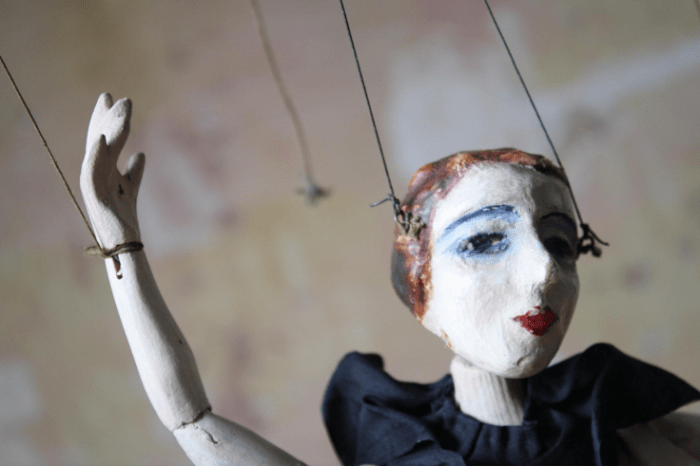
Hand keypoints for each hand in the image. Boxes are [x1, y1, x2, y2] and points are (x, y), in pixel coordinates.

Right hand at [80, 93, 144, 249]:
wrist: (125, 245)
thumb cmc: (124, 219)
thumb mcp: (131, 189)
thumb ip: (133, 172)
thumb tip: (140, 153)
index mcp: (104, 170)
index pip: (105, 139)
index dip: (109, 119)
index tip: (116, 98)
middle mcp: (96, 174)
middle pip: (99, 140)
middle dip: (106, 117)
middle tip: (114, 95)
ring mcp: (94, 186)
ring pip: (100, 152)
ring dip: (109, 130)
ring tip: (120, 111)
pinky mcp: (96, 199)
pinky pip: (93, 174)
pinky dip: (96, 156)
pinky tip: (102, 140)